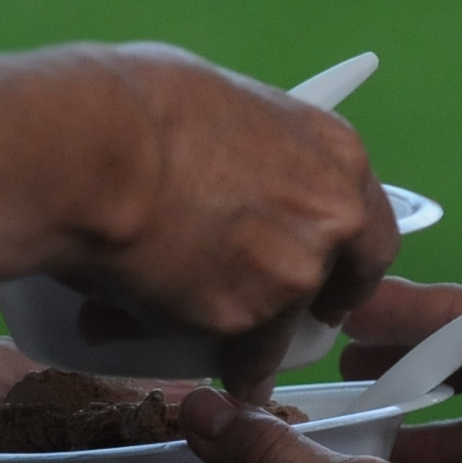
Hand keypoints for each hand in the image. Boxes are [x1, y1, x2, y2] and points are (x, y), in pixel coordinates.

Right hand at [68, 45, 403, 395]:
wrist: (92, 151)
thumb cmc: (136, 107)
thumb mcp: (223, 107)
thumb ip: (249, 154)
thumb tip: (223, 168)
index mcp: (335, 153)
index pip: (368, 226)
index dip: (343, 258)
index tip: (325, 275)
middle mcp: (331, 218)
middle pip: (342, 283)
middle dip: (309, 305)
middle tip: (273, 315)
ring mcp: (292, 274)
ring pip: (281, 329)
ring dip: (250, 340)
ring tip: (200, 336)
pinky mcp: (245, 322)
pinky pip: (233, 354)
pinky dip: (204, 355)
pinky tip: (168, 343)